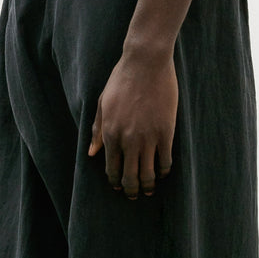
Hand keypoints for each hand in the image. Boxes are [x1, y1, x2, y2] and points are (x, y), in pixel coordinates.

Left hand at [87, 48, 176, 198]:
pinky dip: (163, 171)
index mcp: (110, 134)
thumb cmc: (121, 80)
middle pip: (130, 177)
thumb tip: (92, 153)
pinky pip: (165, 161)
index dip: (116, 182)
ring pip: (148, 174)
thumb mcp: (102, 103)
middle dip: (131, 190)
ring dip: (148, 186)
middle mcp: (128, 140)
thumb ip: (97, 130)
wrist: (146, 62)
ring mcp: (148, 138)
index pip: (112, 169)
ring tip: (149, 190)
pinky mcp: (166, 132)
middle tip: (134, 195)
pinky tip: (162, 172)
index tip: (119, 187)